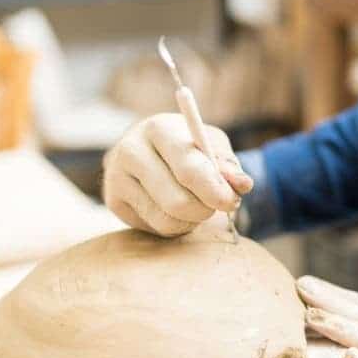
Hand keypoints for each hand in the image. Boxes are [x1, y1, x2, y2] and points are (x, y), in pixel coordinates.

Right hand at [103, 113, 253, 236]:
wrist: (153, 150)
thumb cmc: (191, 146)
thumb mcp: (212, 146)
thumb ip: (228, 165)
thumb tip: (243, 184)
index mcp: (159, 128)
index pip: (188, 168)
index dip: (214, 189)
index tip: (232, 200)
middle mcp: (130, 150)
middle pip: (177, 201)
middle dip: (205, 209)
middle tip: (217, 205)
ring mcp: (116, 177)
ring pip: (167, 220)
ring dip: (193, 219)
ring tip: (196, 203)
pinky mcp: (113, 201)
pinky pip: (156, 228)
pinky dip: (177, 224)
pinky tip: (176, 208)